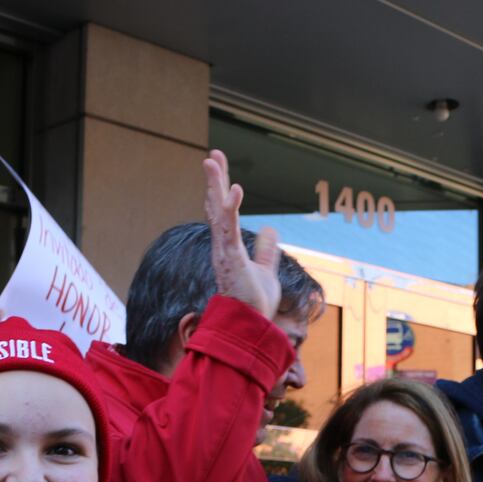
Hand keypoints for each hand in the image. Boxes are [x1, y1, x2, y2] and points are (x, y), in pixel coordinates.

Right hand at [203, 149, 280, 318]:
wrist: (251, 327)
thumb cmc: (255, 304)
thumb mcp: (266, 270)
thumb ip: (266, 251)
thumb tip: (270, 230)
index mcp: (228, 248)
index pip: (222, 213)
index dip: (220, 190)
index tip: (220, 168)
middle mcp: (222, 247)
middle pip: (215, 206)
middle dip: (214, 180)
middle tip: (213, 154)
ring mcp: (224, 251)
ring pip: (217, 212)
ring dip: (214, 185)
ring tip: (212, 161)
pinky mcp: (230, 258)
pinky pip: (228, 228)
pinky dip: (230, 208)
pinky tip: (234, 188)